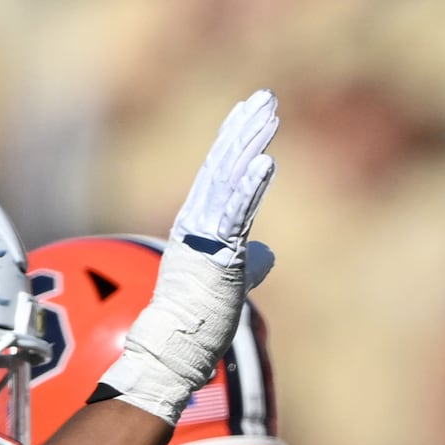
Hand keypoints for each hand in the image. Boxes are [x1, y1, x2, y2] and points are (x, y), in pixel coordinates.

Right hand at [95, 91, 279, 417]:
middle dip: (246, 127)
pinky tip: (265, 162)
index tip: (251, 108)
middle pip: (224, 163)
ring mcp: (204, 235)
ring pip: (229, 179)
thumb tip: (268, 255)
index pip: (219, 169)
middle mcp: (197, 220)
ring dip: (250, 144)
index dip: (235, 136)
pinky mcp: (216, 253)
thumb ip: (248, 261)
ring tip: (269, 115)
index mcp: (199, 222)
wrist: (174, 347)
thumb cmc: (199, 319)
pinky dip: (249, 187)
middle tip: (266, 96)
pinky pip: (234, 213)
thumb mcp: (230, 281)